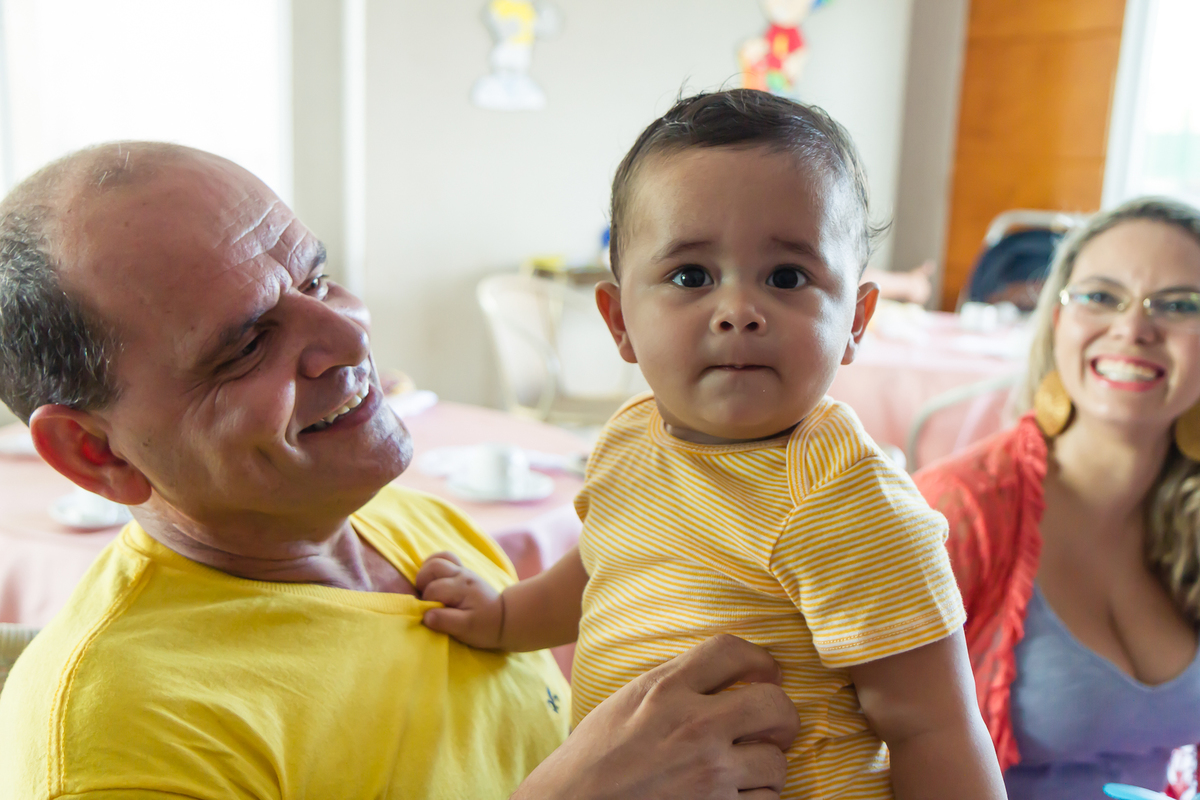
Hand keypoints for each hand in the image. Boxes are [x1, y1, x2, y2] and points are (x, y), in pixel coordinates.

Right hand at [415, 551, 503, 648]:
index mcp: (461, 588)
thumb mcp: (466, 629)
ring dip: (427, 570)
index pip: (433, 590)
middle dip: (422, 581)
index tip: (433, 615)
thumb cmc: (485, 626)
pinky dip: (435, 565)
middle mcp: (462, 575)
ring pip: (439, 558)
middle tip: (425, 597)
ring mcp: (463, 571)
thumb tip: (425, 616)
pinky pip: (446, 559)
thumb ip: (445, 621)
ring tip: (426, 586)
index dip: (427, 603)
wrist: (505, 618)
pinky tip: (433, 579)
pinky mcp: (463, 572)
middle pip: (434, 566)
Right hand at [512, 635, 799, 799]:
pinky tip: (735, 796)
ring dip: (767, 769)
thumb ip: (672, 685)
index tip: (766, 674)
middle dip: (782, 717)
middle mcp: (693, 727)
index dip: (761, 660)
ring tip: (745, 771)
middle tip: (774, 727)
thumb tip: (721, 675)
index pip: (732, 651)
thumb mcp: (625, 703)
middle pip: (774, 705)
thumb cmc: (590, 761)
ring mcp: (708, 775)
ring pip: (777, 762)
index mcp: (664, 689)